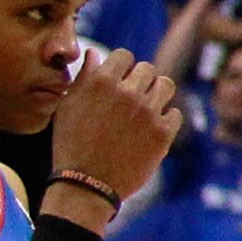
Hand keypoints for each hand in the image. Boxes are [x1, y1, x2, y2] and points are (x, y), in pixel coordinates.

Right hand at [51, 47, 182, 197]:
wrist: (85, 187)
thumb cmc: (70, 146)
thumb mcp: (67, 109)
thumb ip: (83, 78)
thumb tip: (94, 53)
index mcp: (102, 82)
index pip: (124, 56)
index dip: (120, 69)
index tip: (117, 83)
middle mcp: (128, 93)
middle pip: (147, 69)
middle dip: (138, 82)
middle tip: (129, 101)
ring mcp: (148, 113)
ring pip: (166, 85)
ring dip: (156, 95)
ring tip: (145, 110)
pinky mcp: (162, 134)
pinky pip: (175, 114)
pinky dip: (165, 120)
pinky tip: (150, 130)